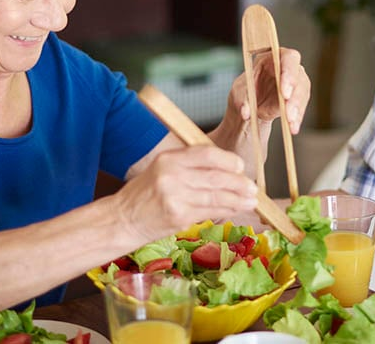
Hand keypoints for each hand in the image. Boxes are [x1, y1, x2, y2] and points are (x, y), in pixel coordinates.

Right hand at [116, 145, 258, 243]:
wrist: (122, 219)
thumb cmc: (144, 195)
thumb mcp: (162, 169)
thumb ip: (190, 166)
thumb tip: (226, 169)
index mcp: (169, 158)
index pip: (207, 154)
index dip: (228, 160)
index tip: (240, 167)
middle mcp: (172, 175)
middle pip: (216, 176)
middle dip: (239, 183)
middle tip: (252, 188)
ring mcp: (175, 197)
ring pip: (217, 196)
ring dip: (238, 199)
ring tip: (251, 201)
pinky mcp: (179, 216)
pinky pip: (210, 212)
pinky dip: (227, 210)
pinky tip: (236, 210)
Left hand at [228, 47, 309, 133]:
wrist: (250, 108)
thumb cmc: (245, 92)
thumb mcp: (238, 93)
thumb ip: (241, 101)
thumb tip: (246, 112)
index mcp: (273, 57)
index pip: (287, 58)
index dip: (289, 72)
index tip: (285, 92)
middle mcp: (288, 68)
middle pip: (299, 76)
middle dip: (295, 95)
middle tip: (288, 112)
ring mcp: (295, 83)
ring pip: (302, 93)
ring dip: (297, 109)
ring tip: (290, 123)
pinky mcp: (298, 98)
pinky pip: (300, 108)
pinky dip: (297, 119)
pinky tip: (293, 128)